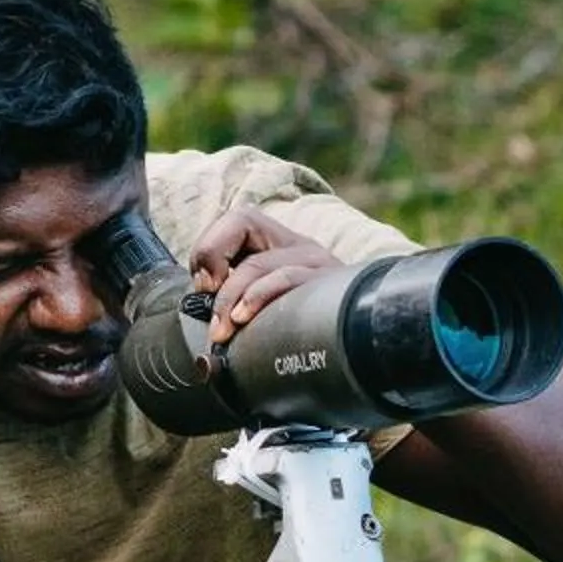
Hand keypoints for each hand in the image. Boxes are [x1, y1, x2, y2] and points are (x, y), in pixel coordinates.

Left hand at [189, 207, 344, 345]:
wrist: (364, 342)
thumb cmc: (304, 326)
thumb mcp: (263, 303)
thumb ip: (231, 294)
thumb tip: (197, 298)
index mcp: (278, 243)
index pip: (237, 219)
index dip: (210, 246)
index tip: (203, 285)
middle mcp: (298, 244)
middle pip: (244, 224)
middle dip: (213, 268)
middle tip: (210, 318)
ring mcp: (318, 261)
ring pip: (260, 261)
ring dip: (231, 297)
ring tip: (222, 330)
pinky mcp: (330, 283)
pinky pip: (288, 278)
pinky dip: (258, 297)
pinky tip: (244, 319)